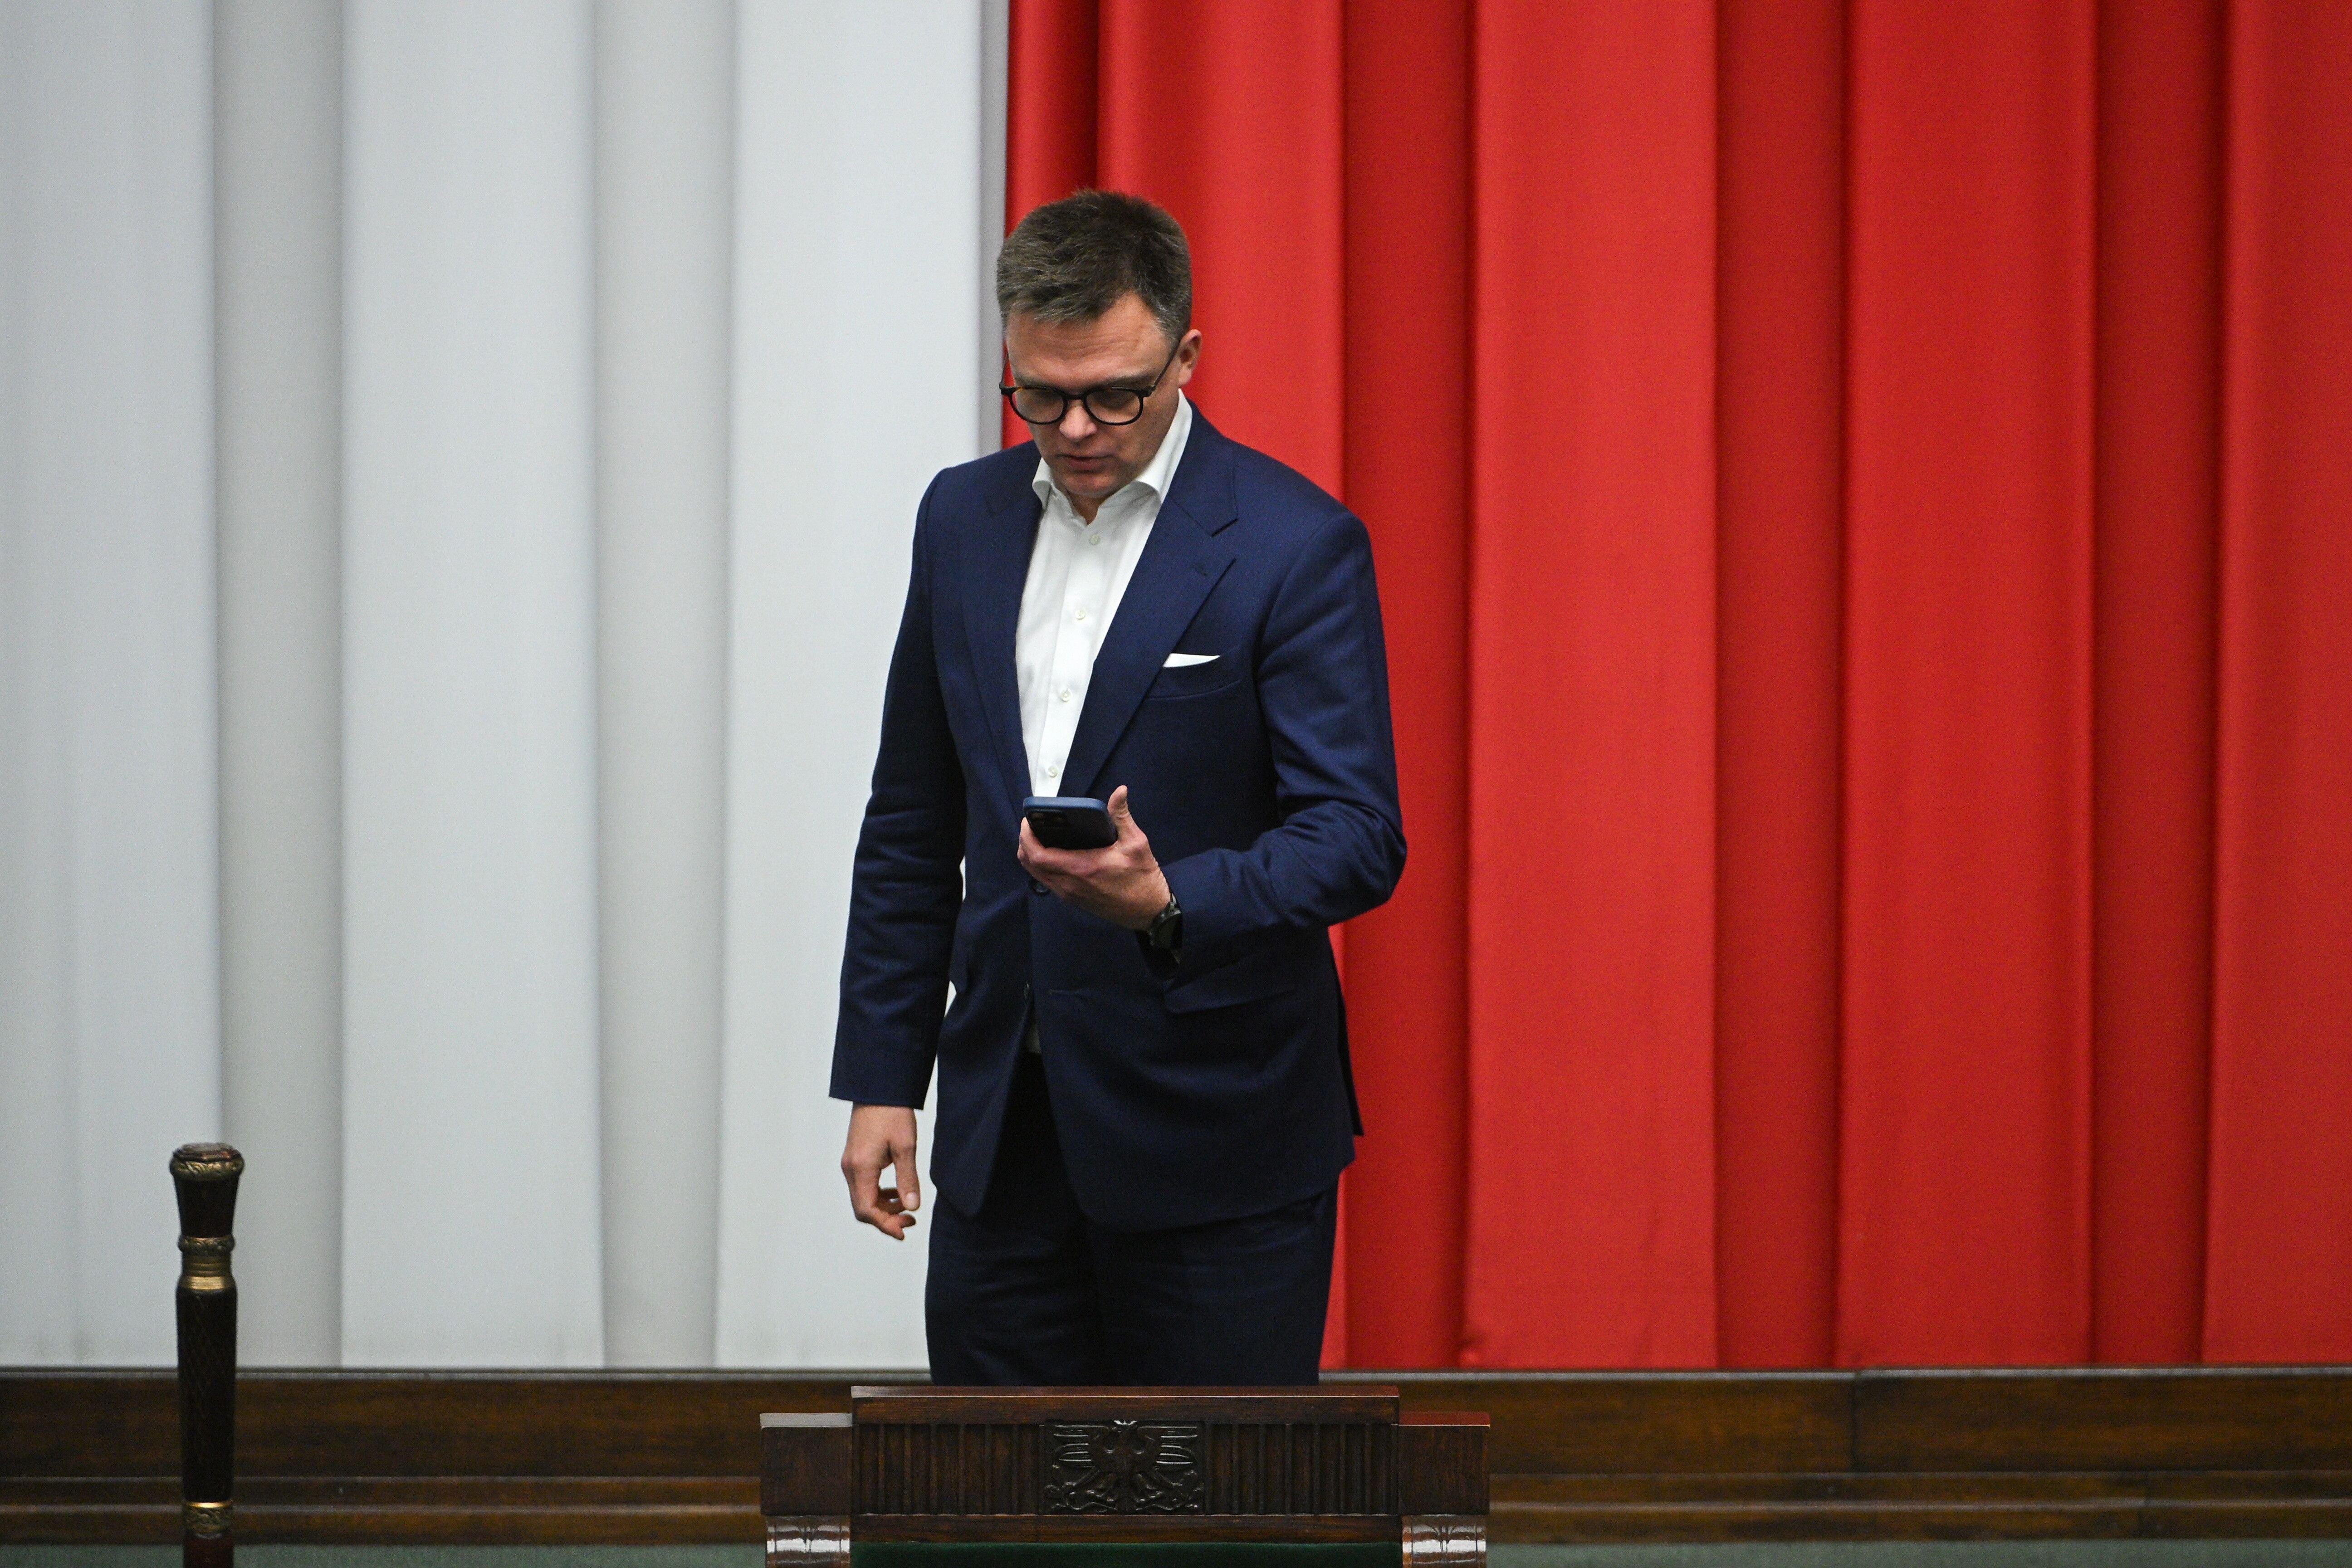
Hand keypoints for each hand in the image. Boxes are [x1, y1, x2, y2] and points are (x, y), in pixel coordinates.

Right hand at [840, 1103, 920, 1238]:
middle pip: (862, 1207)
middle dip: (886, 1218)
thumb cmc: (892, 1113)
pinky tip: (896, 1190)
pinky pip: (863, 1185)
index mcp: (861, 1168)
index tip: (904, 1231)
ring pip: (862, 1197)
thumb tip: (912, 1206)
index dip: (885, 1225)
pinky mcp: (855, 1157)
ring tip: (907, 1206)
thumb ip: (908, 1179)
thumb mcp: (905, 1147)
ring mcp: (850, 1163)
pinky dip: (879, 1193)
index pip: (866, 1210)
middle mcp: (850, 1168)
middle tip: (910, 1220)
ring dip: (883, 1206)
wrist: (878, 1088)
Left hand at [1018, 784, 1171, 930]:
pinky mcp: (1073, 899)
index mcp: (1082, 867)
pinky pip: (1047, 881)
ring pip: (1036, 874)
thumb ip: (1122, 816)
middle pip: (1030, 864)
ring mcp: (1069, 894)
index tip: (1028, 819)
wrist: (1150, 911)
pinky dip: (1041, 866)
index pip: (1038, 855)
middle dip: (1025, 842)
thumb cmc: (1144, 879)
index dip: (1026, 836)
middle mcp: (1070, 884)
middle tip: (1032, 824)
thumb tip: (1120, 791)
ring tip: (1039, 836)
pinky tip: (1052, 853)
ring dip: (1031, 855)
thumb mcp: (1136, 843)